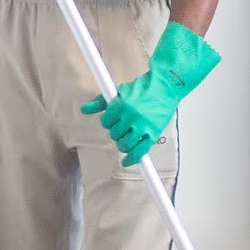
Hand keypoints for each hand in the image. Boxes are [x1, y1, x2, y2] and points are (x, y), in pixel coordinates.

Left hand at [81, 21, 220, 165]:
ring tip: (126, 138)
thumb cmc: (142, 89)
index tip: (114, 120)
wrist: (165, 87)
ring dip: (123, 144)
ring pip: (124, 145)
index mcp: (121, 105)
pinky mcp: (153, 134)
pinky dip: (132, 159)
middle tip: (123, 127)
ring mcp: (142, 126)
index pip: (106, 122)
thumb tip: (84, 109)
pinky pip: (139, 152)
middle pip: (114, 134)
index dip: (108, 122)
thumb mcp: (119, 91)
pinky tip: (127, 162)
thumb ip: (100, 102)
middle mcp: (131, 116)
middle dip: (116, 132)